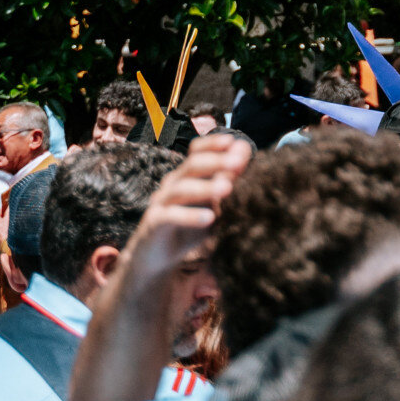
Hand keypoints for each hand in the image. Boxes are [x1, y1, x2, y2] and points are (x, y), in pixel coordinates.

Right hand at [125, 134, 250, 288]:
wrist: (157, 257)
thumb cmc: (190, 227)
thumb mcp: (213, 204)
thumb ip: (226, 180)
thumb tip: (245, 151)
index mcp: (187, 176)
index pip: (196, 152)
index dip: (213, 145)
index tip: (236, 143)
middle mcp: (172, 184)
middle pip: (191, 166)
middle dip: (215, 162)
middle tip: (238, 163)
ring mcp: (161, 202)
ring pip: (180, 189)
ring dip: (204, 187)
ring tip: (226, 188)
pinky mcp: (154, 223)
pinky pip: (170, 216)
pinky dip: (190, 216)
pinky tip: (209, 218)